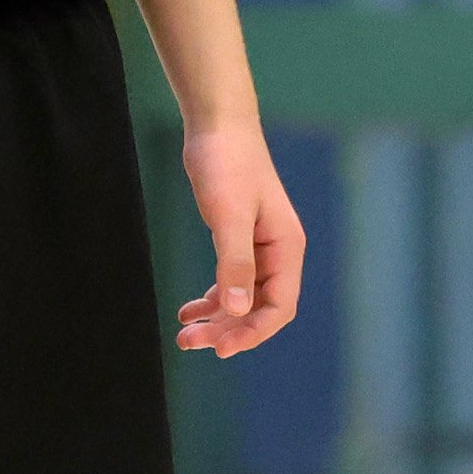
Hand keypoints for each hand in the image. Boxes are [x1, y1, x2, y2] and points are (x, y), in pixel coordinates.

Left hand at [177, 122, 303, 357]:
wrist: (217, 125)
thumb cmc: (227, 163)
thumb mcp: (228, 215)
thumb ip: (234, 262)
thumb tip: (235, 310)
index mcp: (286, 248)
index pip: (279, 307)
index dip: (252, 333)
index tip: (221, 349)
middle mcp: (278, 252)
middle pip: (259, 309)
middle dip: (228, 331)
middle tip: (191, 343)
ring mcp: (259, 247)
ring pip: (242, 299)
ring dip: (217, 320)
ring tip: (186, 335)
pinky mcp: (239, 239)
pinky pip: (230, 282)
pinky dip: (211, 300)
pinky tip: (189, 310)